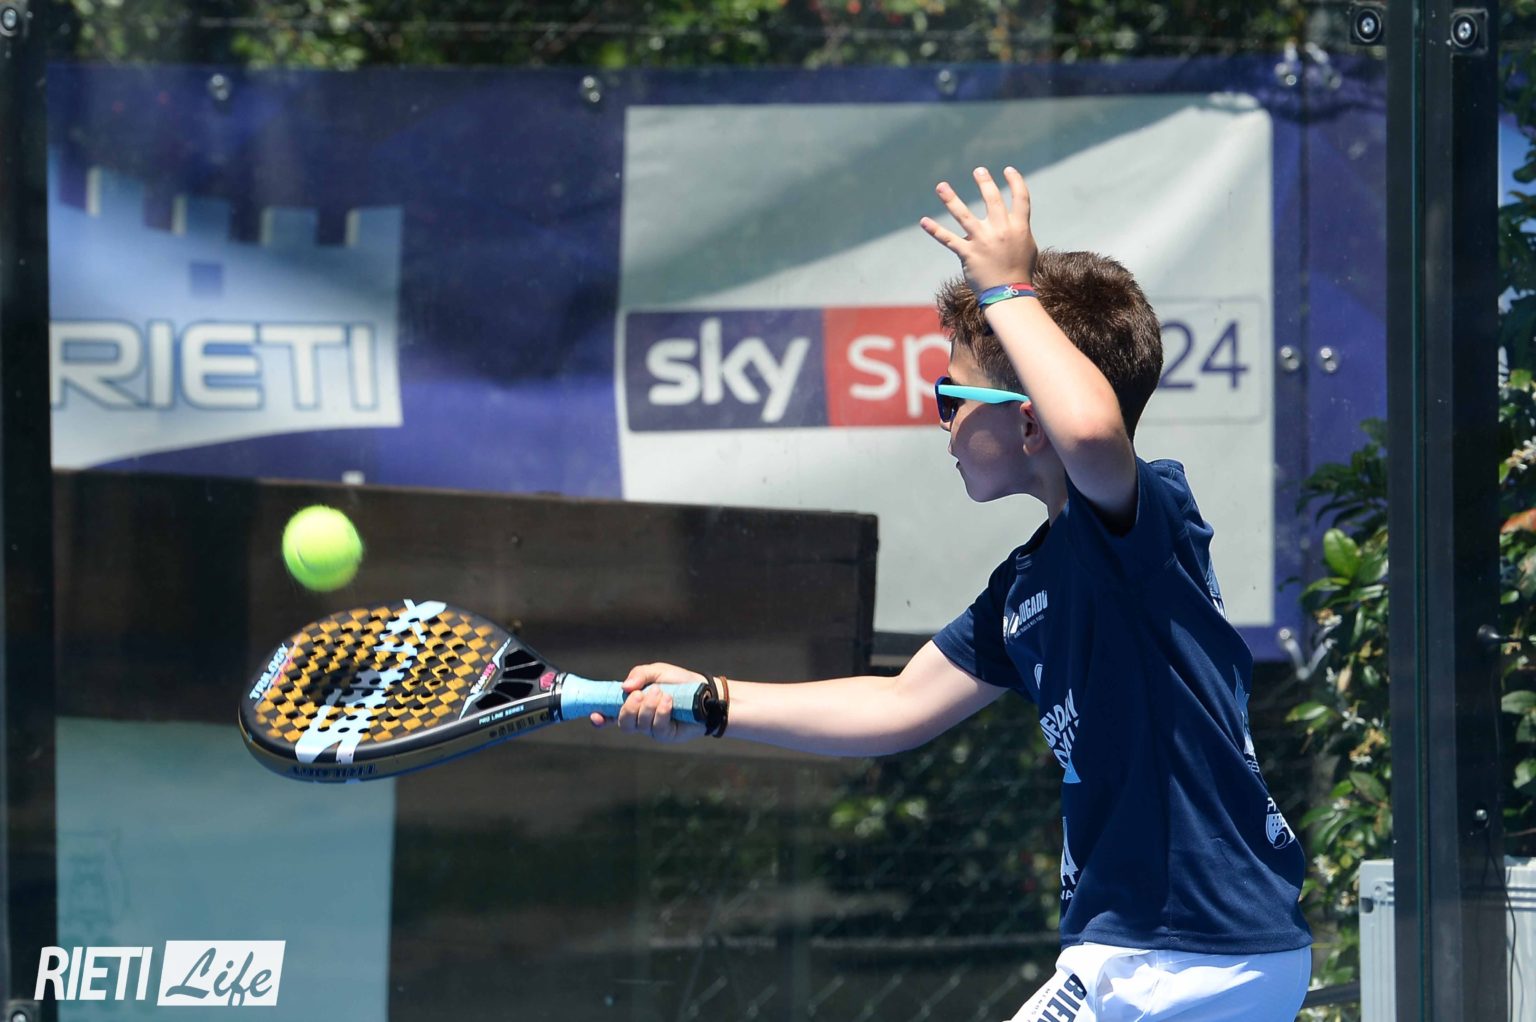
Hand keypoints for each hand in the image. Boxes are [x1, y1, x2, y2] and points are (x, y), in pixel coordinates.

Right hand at [589, 661, 708, 742]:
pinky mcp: (666, 735)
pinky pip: (657, 728)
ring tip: (661, 692)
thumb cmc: (679, 681)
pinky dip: (661, 712)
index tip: (595, 714)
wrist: (704, 692)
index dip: (600, 718)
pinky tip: (668, 701)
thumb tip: (624, 687)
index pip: (611, 715)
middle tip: (641, 694)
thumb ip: (639, 675)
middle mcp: (640, 719)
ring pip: (639, 725)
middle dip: (629, 708)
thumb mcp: (657, 671)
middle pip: (623, 723)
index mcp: (633, 704)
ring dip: (648, 707)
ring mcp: (653, 729)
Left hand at [919, 166, 1037, 291]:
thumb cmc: (1020, 271)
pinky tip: (924, 221)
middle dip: (984, 183)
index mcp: (1019, 227)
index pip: (1020, 198)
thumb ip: (1019, 230)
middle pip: (992, 199)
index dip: (1015, 182)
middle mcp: (1000, 230)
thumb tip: (1014, 219)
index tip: (1008, 170)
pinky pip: (948, 239)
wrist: (1010, 294)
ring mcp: (982, 241)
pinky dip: (935, 230)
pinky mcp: (968, 253)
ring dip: (951, 199)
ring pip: (963, 215)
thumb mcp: (1028, 247)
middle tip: (978, 170)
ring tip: (940, 186)